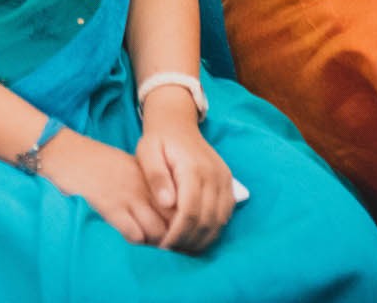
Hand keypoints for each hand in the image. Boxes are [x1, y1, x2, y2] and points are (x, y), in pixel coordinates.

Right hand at [38, 129, 169, 245]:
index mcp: (151, 176)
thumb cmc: (97, 162)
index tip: (177, 232)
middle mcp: (145, 187)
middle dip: (173, 237)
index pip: (180, 204)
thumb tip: (165, 210)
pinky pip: (135, 234)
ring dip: (156, 243)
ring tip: (150, 246)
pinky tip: (130, 236)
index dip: (181, 222)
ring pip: (158, 231)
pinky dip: (137, 241)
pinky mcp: (111, 207)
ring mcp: (129, 197)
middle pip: (173, 220)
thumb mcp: (130, 167)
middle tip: (167, 246)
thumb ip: (148, 185)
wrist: (68, 153)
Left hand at [135, 90, 235, 252]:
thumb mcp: (147, 152)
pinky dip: (213, 229)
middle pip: (207, 220)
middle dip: (189, 241)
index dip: (178, 234)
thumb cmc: (158, 140)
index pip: (190, 212)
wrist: (177, 122)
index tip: (163, 248)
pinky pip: (226, 213)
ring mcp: (225, 179)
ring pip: (220, 220)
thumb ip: (156, 177)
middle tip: (171, 254)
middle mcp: (214, 175)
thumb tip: (167, 203)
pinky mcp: (229, 183)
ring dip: (202, 239)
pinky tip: (196, 237)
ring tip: (182, 249)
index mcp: (194, 168)